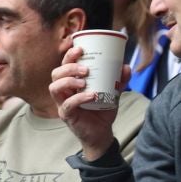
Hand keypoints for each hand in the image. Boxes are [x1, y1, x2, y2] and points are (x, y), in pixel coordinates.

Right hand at [50, 42, 126, 161]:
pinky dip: (79, 98)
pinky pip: (67, 104)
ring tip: (84, 82)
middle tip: (85, 69)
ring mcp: (62, 103)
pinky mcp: (66, 115)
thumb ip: (118, 80)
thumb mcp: (113, 92)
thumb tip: (126, 66)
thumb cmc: (102, 110)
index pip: (64, 65)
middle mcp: (64, 91)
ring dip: (68, 81)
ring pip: (54, 87)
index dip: (69, 55)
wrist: (102, 133)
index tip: (80, 49)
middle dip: (68, 67)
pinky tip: (91, 95)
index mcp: (72, 81)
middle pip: (56, 74)